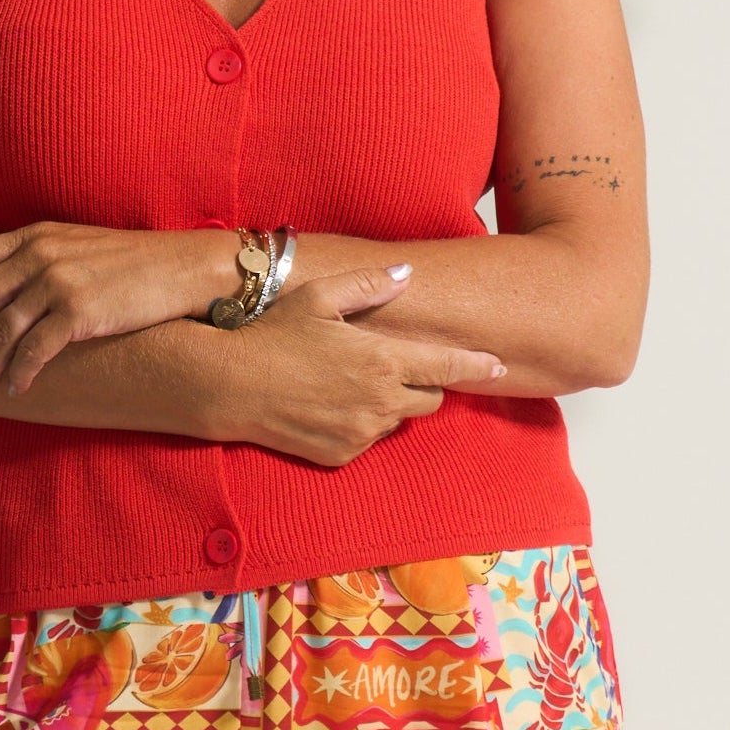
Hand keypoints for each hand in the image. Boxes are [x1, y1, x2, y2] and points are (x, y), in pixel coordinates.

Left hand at [0, 222, 236, 398]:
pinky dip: (19, 373)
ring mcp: (58, 282)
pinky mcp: (80, 311)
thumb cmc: (135, 264)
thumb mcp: (78, 248)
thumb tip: (5, 288)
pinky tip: (13, 390)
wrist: (185, 267)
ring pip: (1, 331)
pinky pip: (35, 350)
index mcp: (35, 236)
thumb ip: (38, 260)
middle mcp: (40, 255)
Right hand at [204, 266, 507, 465]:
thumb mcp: (320, 298)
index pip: (447, 366)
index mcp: (383, 360)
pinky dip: (359, 425)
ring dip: (388, 405)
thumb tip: (406, 274)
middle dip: (422, 385)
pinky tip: (329, 406)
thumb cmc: (273, 334)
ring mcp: (361, 433)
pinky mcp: (341, 455)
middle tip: (390, 367)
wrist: (230, 387)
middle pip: (430, 400)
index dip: (477, 365)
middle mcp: (380, 401)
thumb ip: (369, 285)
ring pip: (397, 421)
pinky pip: (367, 440)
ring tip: (348, 384)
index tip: (499, 366)